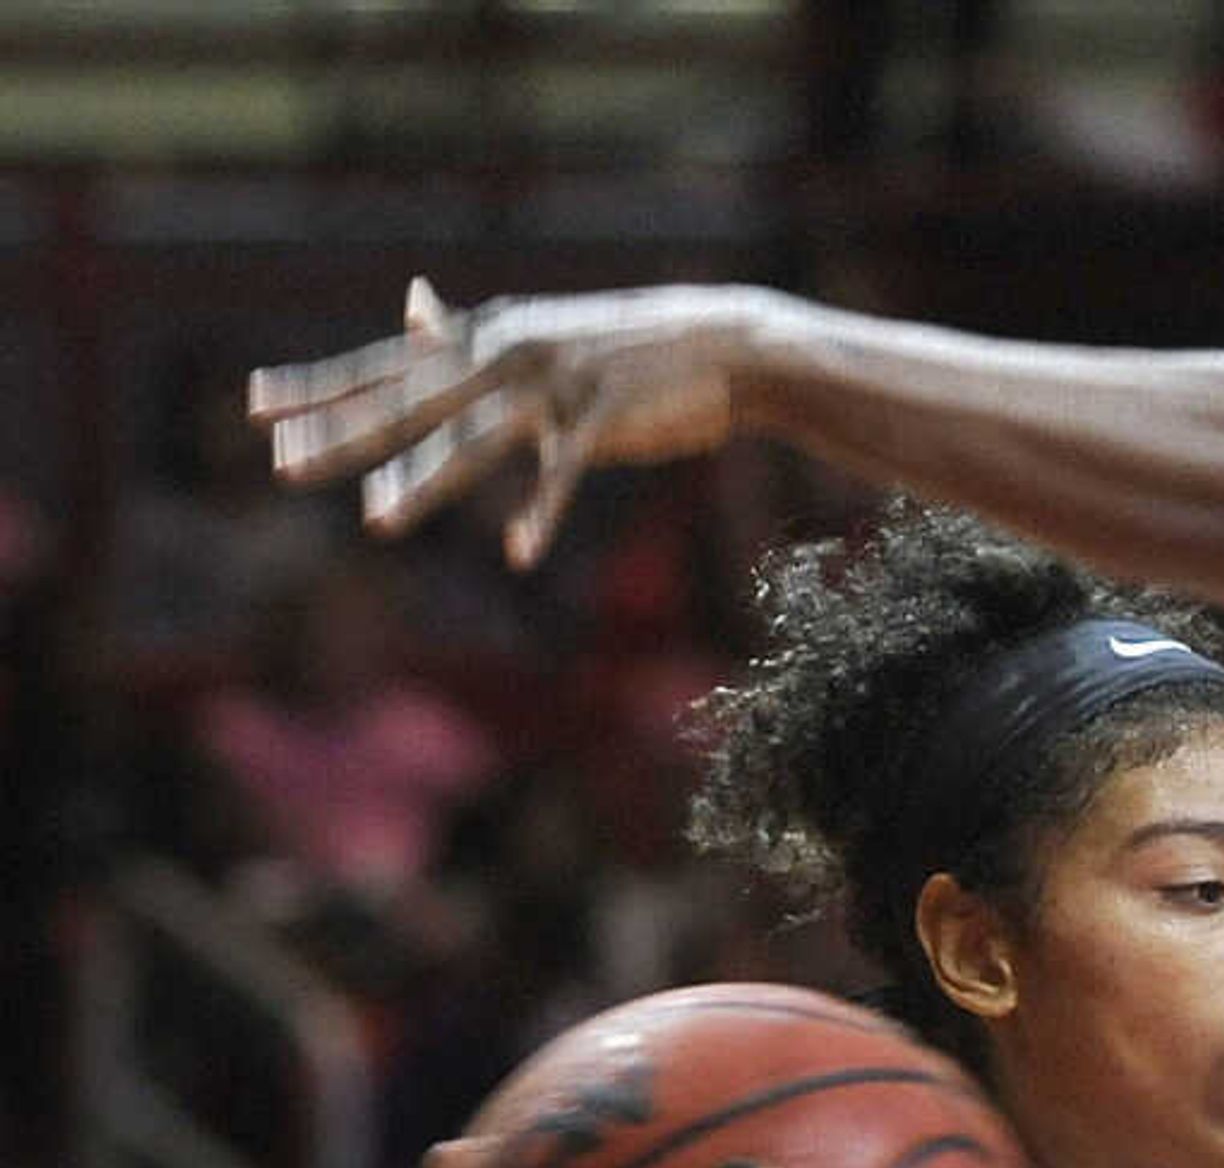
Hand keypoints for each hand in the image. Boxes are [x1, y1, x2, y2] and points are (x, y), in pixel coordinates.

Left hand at [249, 277, 778, 569]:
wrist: (717, 345)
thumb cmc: (621, 349)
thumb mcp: (536, 334)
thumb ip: (468, 333)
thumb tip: (410, 305)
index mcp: (482, 336)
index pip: (383, 364)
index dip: (319, 386)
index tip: (255, 403)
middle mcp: (504, 353)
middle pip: (409, 401)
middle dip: (343, 434)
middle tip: (283, 464)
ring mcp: (553, 384)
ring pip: (474, 439)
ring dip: (425, 483)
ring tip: (377, 521)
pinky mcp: (605, 415)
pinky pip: (563, 472)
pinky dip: (541, 513)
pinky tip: (517, 555)